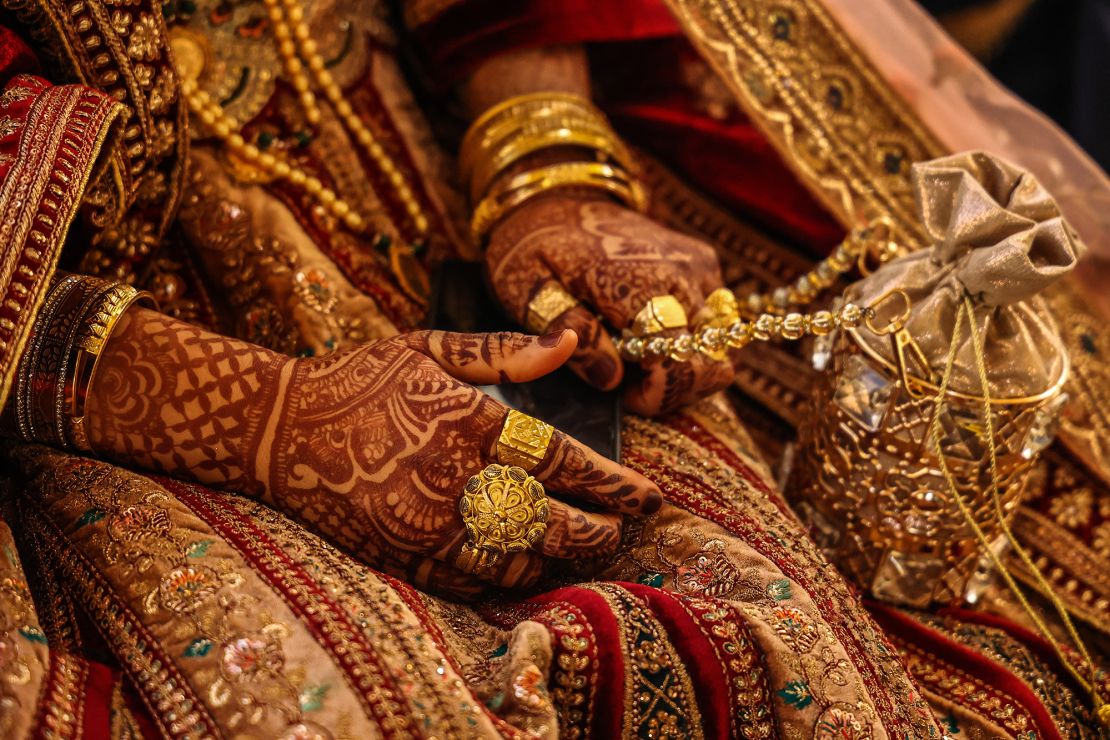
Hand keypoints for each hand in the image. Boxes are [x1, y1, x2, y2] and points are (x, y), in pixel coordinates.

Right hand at [86, 310, 661, 594]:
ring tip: (588, 549)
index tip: (647, 496)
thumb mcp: (428, 347)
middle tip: (624, 527)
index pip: (559, 460)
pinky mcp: (400, 556)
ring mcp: (423, 526)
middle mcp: (448, 479)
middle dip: (597, 530)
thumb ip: (505, 351)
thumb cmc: (359, 379)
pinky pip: (470, 582)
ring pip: (515, 559)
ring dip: (561, 559)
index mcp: (463, 421)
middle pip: (546, 520)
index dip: (610, 484)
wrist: (278, 430)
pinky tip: (533, 571)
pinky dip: (511, 581)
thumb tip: (574, 340)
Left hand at [486, 194, 733, 414]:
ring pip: (720, 347)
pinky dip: (689, 338)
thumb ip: (565, 330)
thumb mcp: (526, 290)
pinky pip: (716, 321)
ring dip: (683, 365)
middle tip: (627, 380)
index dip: (655, 395)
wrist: (557, 195)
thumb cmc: (534, 247)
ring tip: (635, 355)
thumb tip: (610, 376)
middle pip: (711, 363)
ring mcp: (699, 267)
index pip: (677, 361)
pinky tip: (646, 330)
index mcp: (637, 283)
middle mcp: (681, 274)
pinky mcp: (704, 263)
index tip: (622, 395)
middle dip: (672, 387)